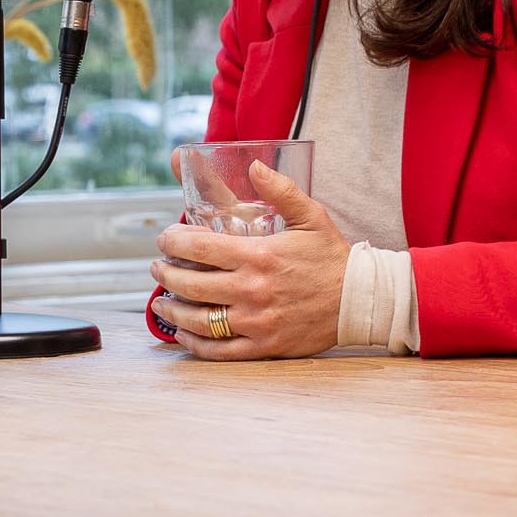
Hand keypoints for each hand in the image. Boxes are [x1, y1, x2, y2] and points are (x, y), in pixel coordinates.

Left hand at [146, 161, 347, 360]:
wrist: (359, 301)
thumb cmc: (332, 258)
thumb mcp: (311, 216)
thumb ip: (280, 190)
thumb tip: (254, 165)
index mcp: (258, 256)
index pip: (197, 248)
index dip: (172, 242)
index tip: (165, 240)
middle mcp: (251, 290)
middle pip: (189, 284)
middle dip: (165, 273)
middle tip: (158, 267)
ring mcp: (255, 322)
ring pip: (197, 319)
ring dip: (171, 308)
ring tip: (161, 300)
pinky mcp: (263, 347)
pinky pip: (218, 350)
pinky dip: (193, 343)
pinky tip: (183, 333)